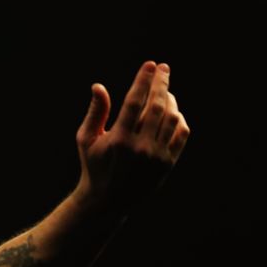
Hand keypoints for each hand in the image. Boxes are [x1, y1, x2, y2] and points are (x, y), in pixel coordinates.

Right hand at [74, 61, 190, 208]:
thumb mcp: (86, 139)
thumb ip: (95, 112)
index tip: (150, 65)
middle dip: (161, 84)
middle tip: (163, 69)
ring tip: (165, 91)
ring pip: (171, 118)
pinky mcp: (168, 164)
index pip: (134, 102)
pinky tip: (172, 111)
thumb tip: (98, 86)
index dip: (143, 80)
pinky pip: (180, 134)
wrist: (108, 200)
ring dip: (170, 100)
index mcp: (118, 139)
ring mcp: (156, 156)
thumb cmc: (94, 165)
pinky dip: (179, 119)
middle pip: (156, 106)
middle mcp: (140, 147)